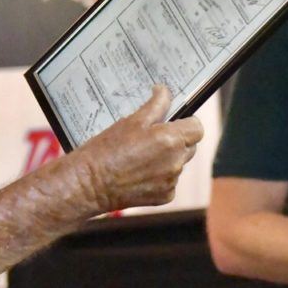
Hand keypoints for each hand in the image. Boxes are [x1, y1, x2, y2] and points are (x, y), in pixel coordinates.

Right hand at [76, 85, 203, 211]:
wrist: (91, 183)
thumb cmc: (108, 149)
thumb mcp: (132, 121)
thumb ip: (156, 104)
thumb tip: (165, 91)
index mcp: (171, 139)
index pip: (197, 128)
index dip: (187, 123)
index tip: (174, 122)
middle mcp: (176, 161)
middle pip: (190, 146)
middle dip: (177, 141)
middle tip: (153, 139)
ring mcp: (171, 181)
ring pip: (179, 164)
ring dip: (168, 159)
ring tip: (141, 157)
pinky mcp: (165, 196)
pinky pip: (170, 182)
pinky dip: (160, 178)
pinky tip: (140, 173)